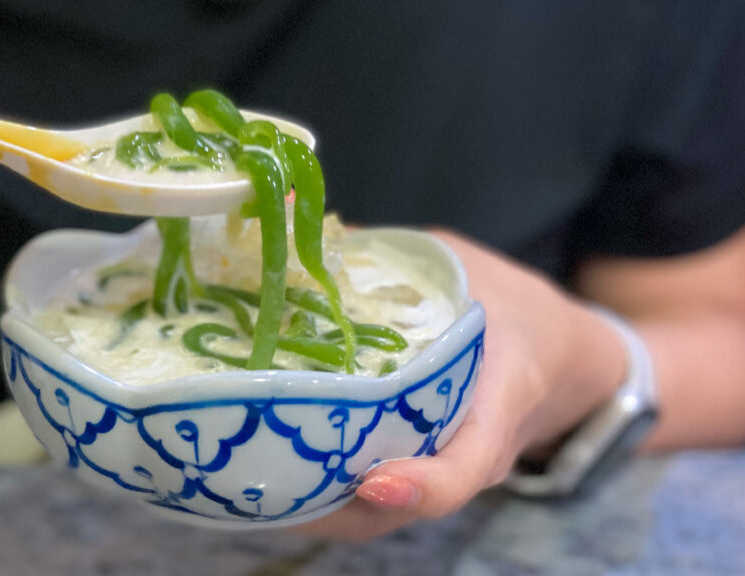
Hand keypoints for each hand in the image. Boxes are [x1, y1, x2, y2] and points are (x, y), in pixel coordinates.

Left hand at [299, 229, 626, 540]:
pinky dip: (324, 492)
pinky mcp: (420, 473)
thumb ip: (386, 254)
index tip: (373, 481)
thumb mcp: (458, 265)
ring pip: (380, 514)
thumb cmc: (507, 307)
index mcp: (500, 399)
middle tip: (267, 473)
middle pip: (403, 506)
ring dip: (319, 503)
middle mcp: (473, 455)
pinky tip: (270, 464)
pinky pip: (372, 502)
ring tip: (254, 474)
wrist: (557, 356)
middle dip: (335, 502)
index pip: (469, 464)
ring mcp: (444, 472)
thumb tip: (297, 223)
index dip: (424, 485)